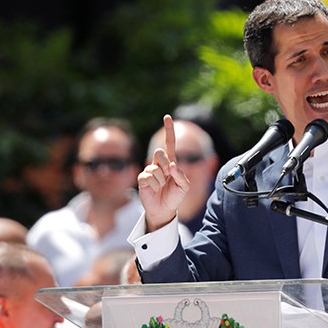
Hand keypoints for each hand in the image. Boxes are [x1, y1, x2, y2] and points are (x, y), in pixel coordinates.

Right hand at [137, 114, 190, 231]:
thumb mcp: (184, 186)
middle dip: (165, 165)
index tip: (167, 117)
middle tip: (168, 175)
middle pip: (160, 154)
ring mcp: (149, 171)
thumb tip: (171, 165)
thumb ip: (181, 175)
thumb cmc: (175, 196)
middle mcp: (159, 164)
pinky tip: (154, 189)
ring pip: (155, 168)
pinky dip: (153, 184)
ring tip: (161, 187)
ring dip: (161, 180)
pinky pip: (148, 176)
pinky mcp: (142, 179)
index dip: (168, 130)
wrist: (164, 210)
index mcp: (171, 162)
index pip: (169, 144)